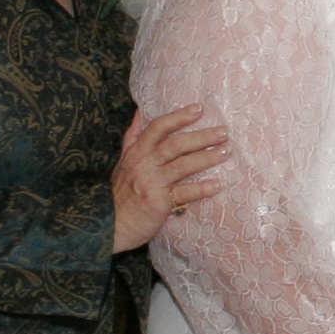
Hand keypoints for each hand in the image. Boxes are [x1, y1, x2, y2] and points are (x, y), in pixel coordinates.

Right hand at [116, 104, 228, 252]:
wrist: (108, 224)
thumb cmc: (121, 192)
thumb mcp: (123, 160)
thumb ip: (133, 136)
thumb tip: (140, 111)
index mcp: (136, 151)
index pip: (158, 127)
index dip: (179, 117)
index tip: (199, 109)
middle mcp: (144, 164)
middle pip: (175, 144)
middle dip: (201, 137)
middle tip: (224, 132)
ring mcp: (152, 183)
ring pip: (183, 165)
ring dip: (207, 158)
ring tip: (226, 152)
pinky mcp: (159, 203)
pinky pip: (184, 193)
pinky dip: (202, 189)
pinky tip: (218, 184)